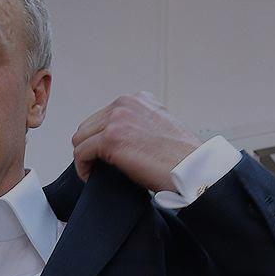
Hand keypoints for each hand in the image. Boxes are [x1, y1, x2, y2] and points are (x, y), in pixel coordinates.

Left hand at [71, 91, 200, 192]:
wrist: (193, 170)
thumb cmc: (181, 158)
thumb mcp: (159, 127)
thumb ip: (138, 124)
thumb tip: (119, 138)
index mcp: (138, 99)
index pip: (103, 115)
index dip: (100, 138)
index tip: (104, 155)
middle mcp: (126, 104)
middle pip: (88, 126)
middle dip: (90, 146)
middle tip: (98, 166)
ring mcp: (117, 119)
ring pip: (81, 138)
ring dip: (85, 157)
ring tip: (95, 171)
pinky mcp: (111, 139)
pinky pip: (81, 153)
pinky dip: (83, 168)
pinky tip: (91, 176)